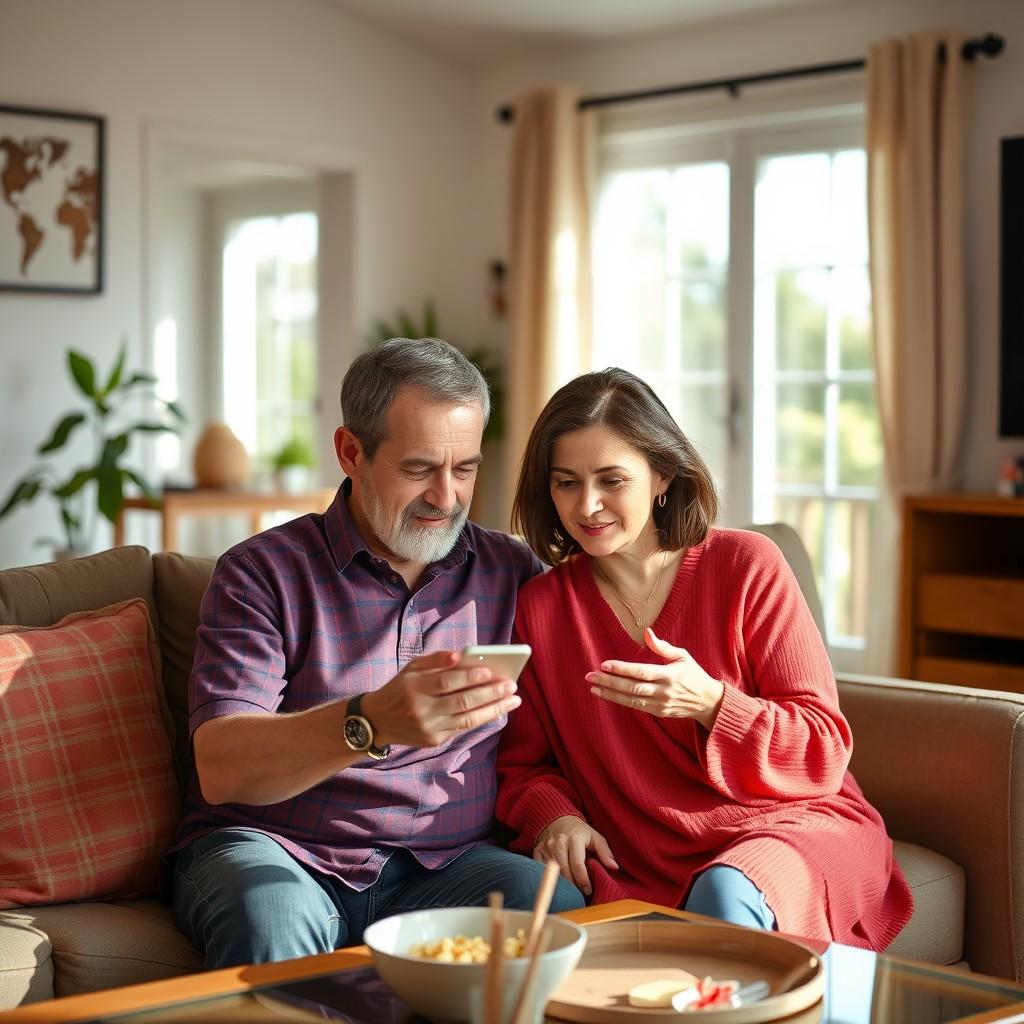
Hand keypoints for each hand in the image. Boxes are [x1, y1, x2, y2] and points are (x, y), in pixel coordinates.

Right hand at [362, 650, 520, 748]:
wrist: (377, 721)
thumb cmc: (400, 688)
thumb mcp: (411, 667)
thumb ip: (436, 659)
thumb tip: (460, 655)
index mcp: (415, 687)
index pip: (447, 681)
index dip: (470, 677)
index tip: (491, 672)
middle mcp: (422, 709)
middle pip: (462, 701)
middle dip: (490, 693)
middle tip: (511, 686)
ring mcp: (429, 728)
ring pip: (467, 719)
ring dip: (494, 709)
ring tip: (512, 700)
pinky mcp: (433, 741)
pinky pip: (462, 729)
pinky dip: (481, 719)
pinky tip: (496, 710)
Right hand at [533, 815, 617, 897]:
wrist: (557, 819)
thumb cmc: (579, 831)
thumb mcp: (595, 836)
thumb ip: (605, 851)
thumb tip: (614, 867)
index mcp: (574, 839)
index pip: (578, 865)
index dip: (583, 881)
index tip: (588, 890)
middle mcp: (558, 842)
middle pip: (564, 871)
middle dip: (573, 885)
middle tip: (580, 893)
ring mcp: (546, 847)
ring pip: (553, 872)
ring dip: (562, 884)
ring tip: (571, 890)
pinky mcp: (537, 851)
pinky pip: (541, 870)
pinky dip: (549, 878)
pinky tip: (558, 882)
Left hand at [586, 628, 724, 729]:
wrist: (708, 702)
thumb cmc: (694, 674)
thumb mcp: (682, 656)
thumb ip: (662, 646)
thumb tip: (646, 631)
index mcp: (670, 675)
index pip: (641, 672)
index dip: (622, 669)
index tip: (604, 664)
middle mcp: (664, 691)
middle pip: (632, 688)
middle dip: (609, 682)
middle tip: (590, 676)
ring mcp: (661, 704)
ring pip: (631, 700)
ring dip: (610, 694)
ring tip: (593, 687)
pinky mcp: (659, 713)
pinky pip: (636, 707)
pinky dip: (620, 701)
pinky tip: (607, 695)